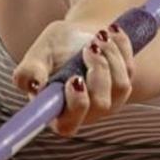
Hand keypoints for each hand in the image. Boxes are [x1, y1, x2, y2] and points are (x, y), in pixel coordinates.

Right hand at [12, 21, 135, 136]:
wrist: (79, 34)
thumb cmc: (55, 48)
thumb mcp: (39, 54)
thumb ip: (29, 71)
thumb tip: (34, 85)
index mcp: (57, 111)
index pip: (68, 125)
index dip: (75, 105)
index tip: (74, 79)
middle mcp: (85, 112)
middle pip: (101, 104)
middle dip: (98, 70)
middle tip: (89, 48)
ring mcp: (108, 101)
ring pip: (121, 86)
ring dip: (110, 56)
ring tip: (97, 38)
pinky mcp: (124, 87)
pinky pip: (130, 69)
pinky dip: (120, 48)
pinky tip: (110, 35)